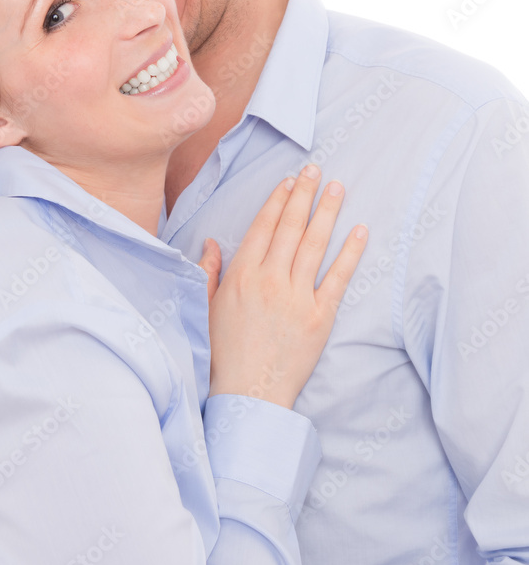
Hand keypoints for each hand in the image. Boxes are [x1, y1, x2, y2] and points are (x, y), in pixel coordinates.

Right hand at [197, 163, 366, 408]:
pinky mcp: (319, 317)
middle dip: (304, 194)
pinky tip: (360, 231)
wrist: (248, 394)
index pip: (263, 226)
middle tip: (315, 170)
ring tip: (337, 188)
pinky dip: (350, 252)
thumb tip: (212, 242)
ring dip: (327, 212)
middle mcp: (269, 280)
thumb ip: (209, 272)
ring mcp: (296, 297)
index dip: (278, 201)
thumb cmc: (224, 353)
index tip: (289, 181)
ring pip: (314, 244)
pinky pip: (337, 278)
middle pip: (290, 227)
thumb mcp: (206, 308)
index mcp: (240, 275)